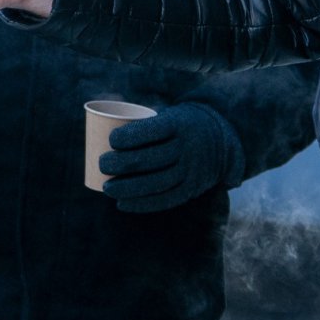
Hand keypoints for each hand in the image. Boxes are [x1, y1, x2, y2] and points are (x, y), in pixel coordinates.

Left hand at [100, 104, 245, 213]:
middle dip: (121, 164)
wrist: (220, 139)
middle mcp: (187, 148)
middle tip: (101, 163)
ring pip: (156, 182)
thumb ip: (143, 123)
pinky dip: (142, 204)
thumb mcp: (169, 115)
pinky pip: (165, 200)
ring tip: (107, 188)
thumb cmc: (179, 125)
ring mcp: (191, 170)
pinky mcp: (191, 189)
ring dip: (128, 188)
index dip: (129, 136)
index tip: (111, 140)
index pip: (153, 130)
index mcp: (180, 124)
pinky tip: (122, 204)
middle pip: (151, 158)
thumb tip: (99, 126)